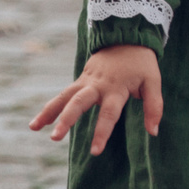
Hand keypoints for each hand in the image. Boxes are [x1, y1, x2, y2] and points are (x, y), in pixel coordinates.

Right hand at [29, 44, 163, 154]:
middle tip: (55, 138)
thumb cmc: (142, 63)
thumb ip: (154, 107)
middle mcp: (97, 85)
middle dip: (66, 120)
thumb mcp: (154, 82)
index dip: (102, 132)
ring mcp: (86, 81)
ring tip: (34, 127)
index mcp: (116, 88)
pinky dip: (51, 107)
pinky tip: (38, 122)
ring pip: (64, 96)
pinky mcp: (80, 80)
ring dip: (49, 112)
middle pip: (78, 103)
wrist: (127, 37)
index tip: (94, 152)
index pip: (108, 114)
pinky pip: (63, 94)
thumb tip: (153, 132)